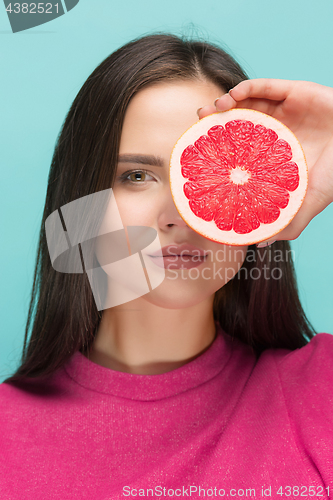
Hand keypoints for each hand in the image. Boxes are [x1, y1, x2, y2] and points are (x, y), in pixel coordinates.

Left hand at [197, 79, 332, 244]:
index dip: (219, 151)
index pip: (241, 149)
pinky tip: (232, 97)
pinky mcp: (293, 91)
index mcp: (274, 152)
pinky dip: (245, 87)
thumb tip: (259, 244)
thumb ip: (288, 222)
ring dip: (223, 104)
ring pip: (245, 102)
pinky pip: (264, 85)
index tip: (199, 158)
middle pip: (237, 123)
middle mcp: (275, 130)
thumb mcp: (310, 201)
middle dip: (214, 124)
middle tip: (197, 130)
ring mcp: (282, 110)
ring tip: (208, 111)